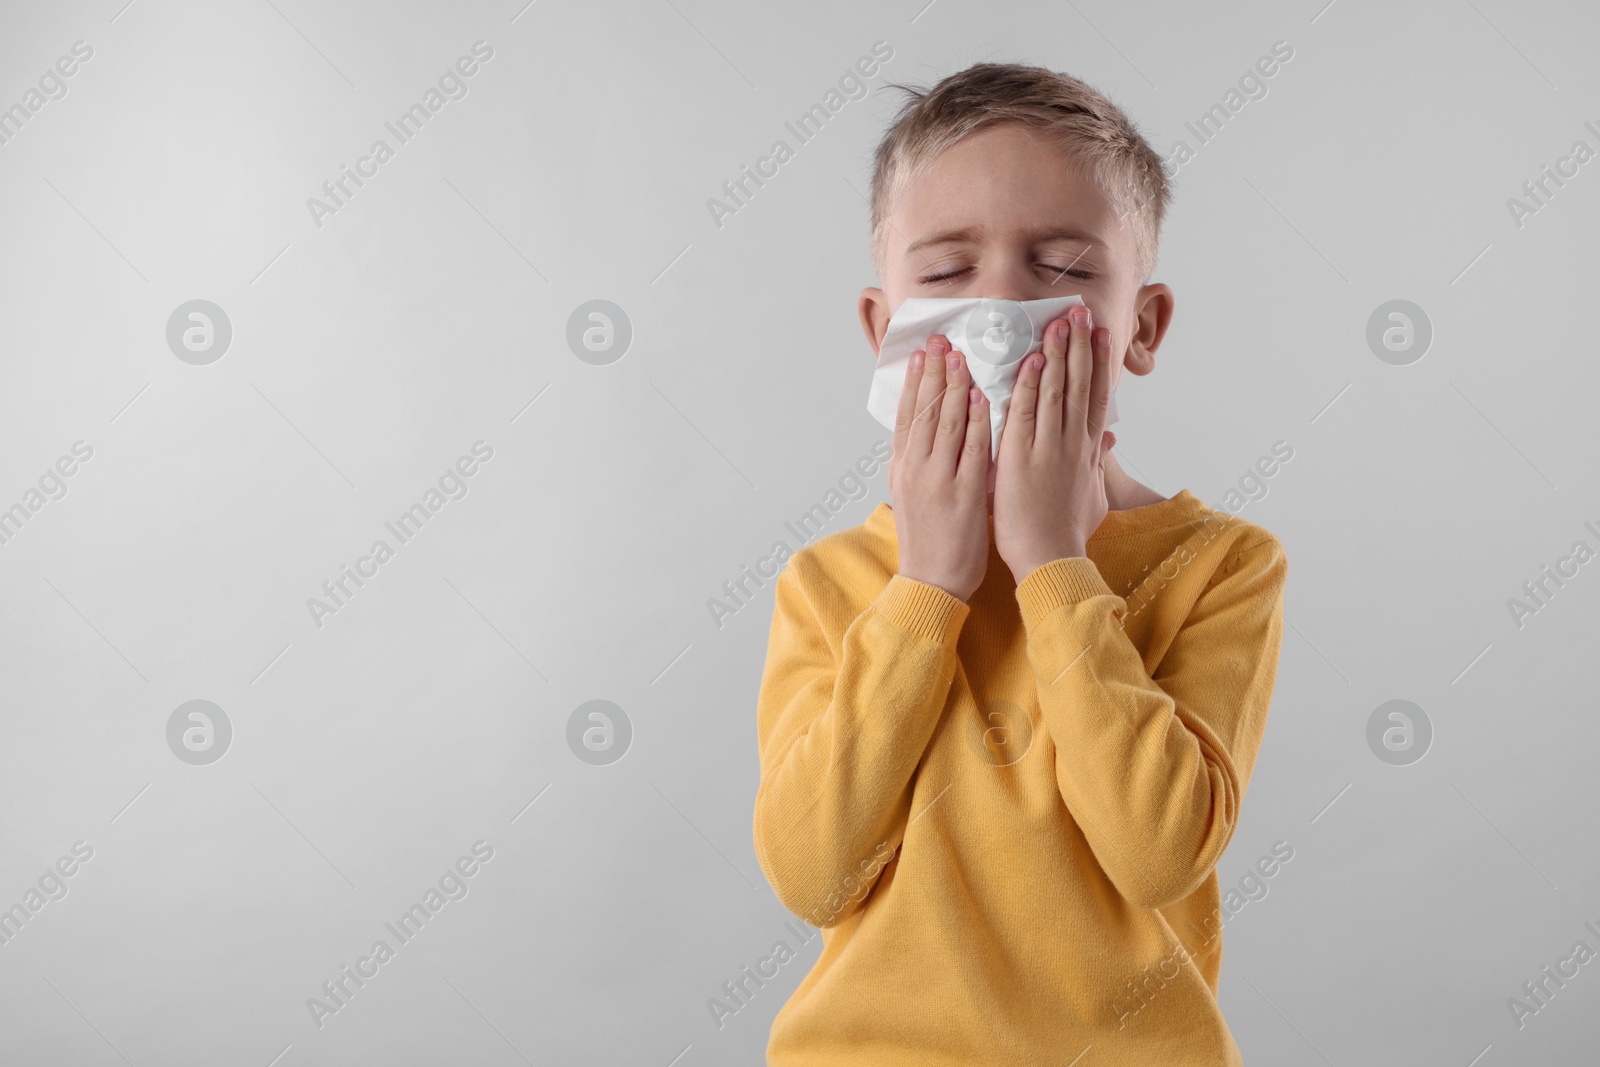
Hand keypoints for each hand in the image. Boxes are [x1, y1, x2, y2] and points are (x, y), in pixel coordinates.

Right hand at [888, 335, 991, 601]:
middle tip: (942, 340)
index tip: (922, 352)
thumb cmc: (928, 541)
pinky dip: (977, 421)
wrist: (931, 581)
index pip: (907, 415)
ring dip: (954, 386)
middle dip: (934, 372)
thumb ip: (917, 462)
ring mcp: (938, 480)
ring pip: (946, 423)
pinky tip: (982, 397)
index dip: (915, 381)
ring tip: (960, 356)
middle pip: (924, 410)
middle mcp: (915, 469)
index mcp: (902, 468)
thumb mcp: (911, 495)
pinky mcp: (964, 494)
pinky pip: (972, 450)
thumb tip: (922, 433)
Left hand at [992, 304, 1114, 583]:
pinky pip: (1025, 415)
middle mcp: (1072, 445)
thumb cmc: (1068, 533)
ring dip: (1056, 355)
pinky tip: (1032, 361)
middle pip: (1079, 385)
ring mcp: (1049, 450)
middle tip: (1079, 312)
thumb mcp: (1093, 496)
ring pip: (1055, 393)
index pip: (1097, 397)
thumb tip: (1109, 443)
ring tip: (1059, 323)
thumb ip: (1098, 465)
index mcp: (1087, 451)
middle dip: (1079, 346)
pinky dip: (1029, 387)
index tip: (1101, 334)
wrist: (1051, 560)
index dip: (1099, 362)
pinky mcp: (1022, 460)